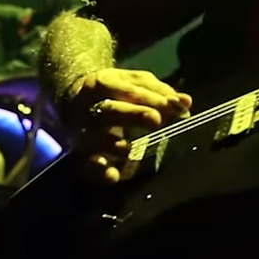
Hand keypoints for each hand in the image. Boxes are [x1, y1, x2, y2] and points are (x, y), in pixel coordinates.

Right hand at [63, 68, 191, 184]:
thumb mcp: (134, 82)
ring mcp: (83, 131)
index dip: (151, 98)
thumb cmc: (115, 91)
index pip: (127, 90)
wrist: (72, 98)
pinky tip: (113, 176)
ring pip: (95, 139)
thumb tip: (185, 102)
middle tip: (155, 120)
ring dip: (114, 145)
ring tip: (130, 149)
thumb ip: (159, 92)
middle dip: (133, 115)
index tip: (174, 106)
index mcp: (103, 84)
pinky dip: (99, 173)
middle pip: (110, 111)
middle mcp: (89, 107)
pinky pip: (86, 165)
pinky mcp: (81, 154)